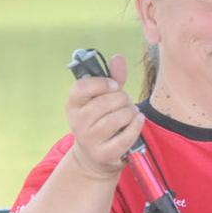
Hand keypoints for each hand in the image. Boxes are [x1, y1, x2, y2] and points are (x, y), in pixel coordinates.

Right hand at [66, 54, 144, 180]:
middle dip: (123, 99)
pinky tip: (138, 120)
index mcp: (73, 105)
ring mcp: (89, 140)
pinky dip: (136, 125)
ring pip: (117, 118)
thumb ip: (112, 78)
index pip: (82, 87)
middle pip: (106, 102)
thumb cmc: (102, 119)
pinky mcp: (104, 154)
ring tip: (130, 113)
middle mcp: (77, 122)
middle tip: (125, 102)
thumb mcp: (103, 98)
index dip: (102, 83)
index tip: (114, 85)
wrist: (95, 155)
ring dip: (131, 112)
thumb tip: (118, 57)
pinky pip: (126, 136)